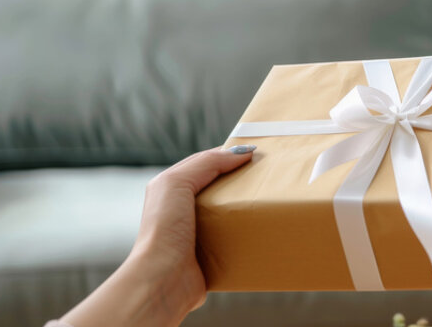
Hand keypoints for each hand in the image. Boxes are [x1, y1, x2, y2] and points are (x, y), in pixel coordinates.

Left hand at [60, 145, 254, 326]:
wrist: (164, 279)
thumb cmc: (164, 229)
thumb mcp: (178, 183)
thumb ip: (206, 163)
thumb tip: (241, 153)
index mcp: (171, 188)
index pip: (205, 162)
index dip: (229, 155)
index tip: (256, 152)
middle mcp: (182, 208)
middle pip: (219, 185)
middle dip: (240, 180)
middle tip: (266, 175)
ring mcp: (197, 232)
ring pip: (228, 211)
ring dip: (245, 207)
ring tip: (267, 200)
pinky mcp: (210, 253)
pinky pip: (234, 237)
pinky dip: (246, 232)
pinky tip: (259, 228)